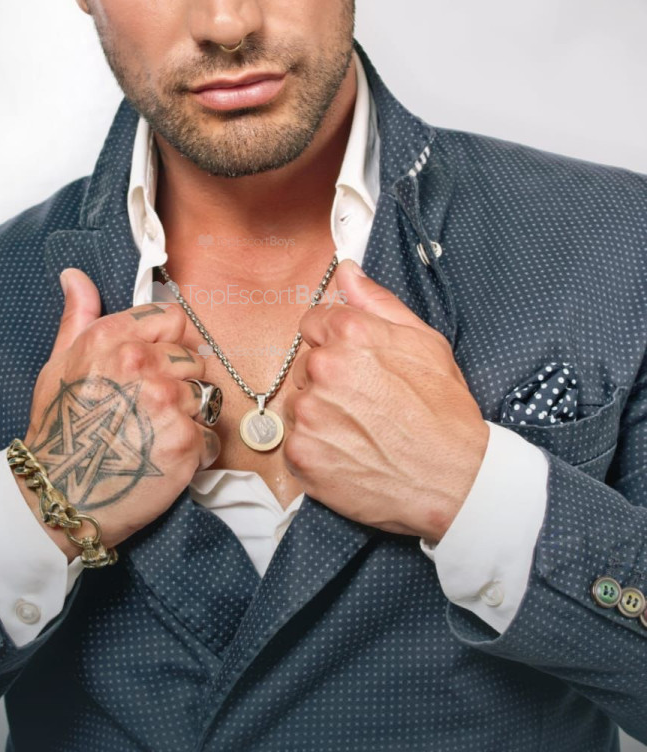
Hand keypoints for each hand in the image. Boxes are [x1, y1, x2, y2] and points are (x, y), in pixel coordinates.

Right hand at [14, 268, 220, 556]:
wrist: (59, 495)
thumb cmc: (58, 430)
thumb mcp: (58, 364)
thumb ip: (76, 317)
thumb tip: (75, 276)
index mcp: (113, 338)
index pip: (175, 318)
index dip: (174, 341)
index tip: (163, 363)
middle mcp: (141, 363)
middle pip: (196, 357)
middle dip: (183, 382)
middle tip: (154, 409)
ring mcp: (165, 402)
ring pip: (207, 396)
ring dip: (191, 416)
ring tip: (158, 434)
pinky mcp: (184, 440)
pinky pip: (211, 435)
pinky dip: (196, 450)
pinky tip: (166, 458)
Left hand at [282, 260, 488, 542]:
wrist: (455, 481)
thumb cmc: (446, 412)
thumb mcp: (425, 343)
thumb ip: (378, 303)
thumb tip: (346, 270)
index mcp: (350, 332)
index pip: (313, 323)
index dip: (336, 343)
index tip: (357, 365)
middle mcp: (322, 367)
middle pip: (306, 364)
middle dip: (329, 379)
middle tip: (368, 403)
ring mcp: (308, 412)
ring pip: (300, 403)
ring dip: (321, 414)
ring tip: (362, 431)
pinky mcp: (301, 453)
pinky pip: (296, 441)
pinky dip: (318, 449)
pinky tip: (350, 453)